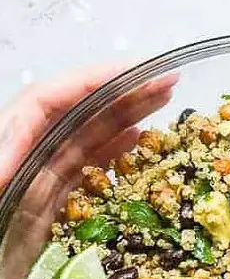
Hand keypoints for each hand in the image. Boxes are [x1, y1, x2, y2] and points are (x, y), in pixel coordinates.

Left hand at [0, 62, 174, 189]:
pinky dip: (109, 153)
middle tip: (164, 83)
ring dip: (121, 118)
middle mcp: (21, 155)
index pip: (49, 100)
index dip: (92, 81)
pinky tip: (132, 144)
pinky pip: (80, 169)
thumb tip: (13, 153)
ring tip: (159, 105)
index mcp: (3, 144)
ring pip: (83, 138)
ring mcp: (34, 179)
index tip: (135, 73)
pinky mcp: (43, 205)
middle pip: (73, 113)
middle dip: (119, 93)